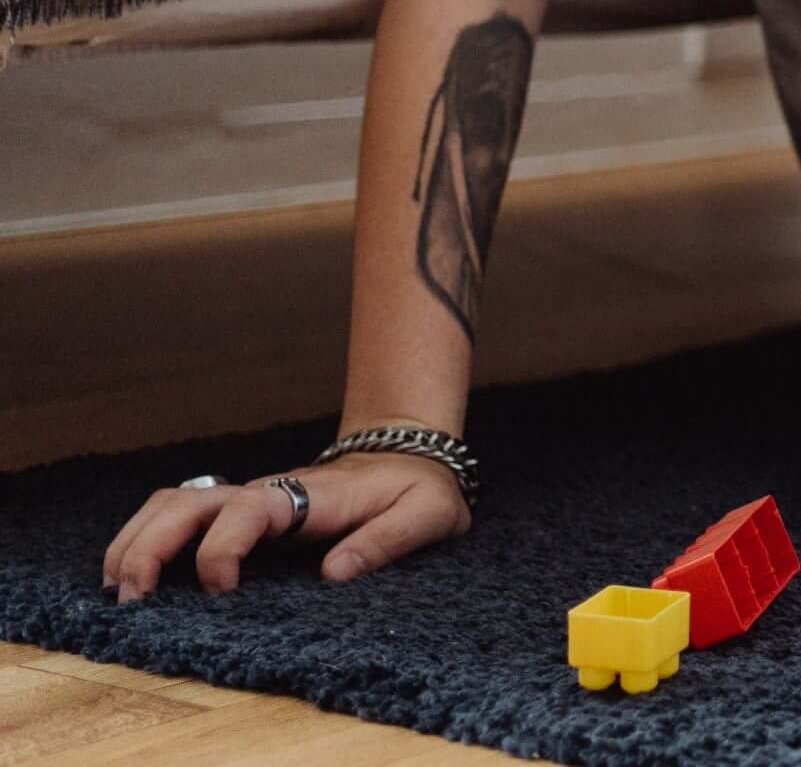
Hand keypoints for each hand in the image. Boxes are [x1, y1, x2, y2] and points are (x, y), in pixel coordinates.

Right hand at [101, 452, 469, 601]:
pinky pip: (181, 515)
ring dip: (138, 539)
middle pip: (189, 502)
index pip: (248, 510)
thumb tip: (334, 575)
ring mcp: (247, 500)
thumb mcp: (426, 514)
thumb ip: (387, 542)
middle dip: (151, 545)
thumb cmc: (419, 489)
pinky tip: (133, 577)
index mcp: (308, 495)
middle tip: (131, 598)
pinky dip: (148, 539)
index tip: (219, 591)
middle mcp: (267, 492)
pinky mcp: (240, 513)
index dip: (222, 548)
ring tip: (119, 590)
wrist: (412, 457)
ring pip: (174, 503)